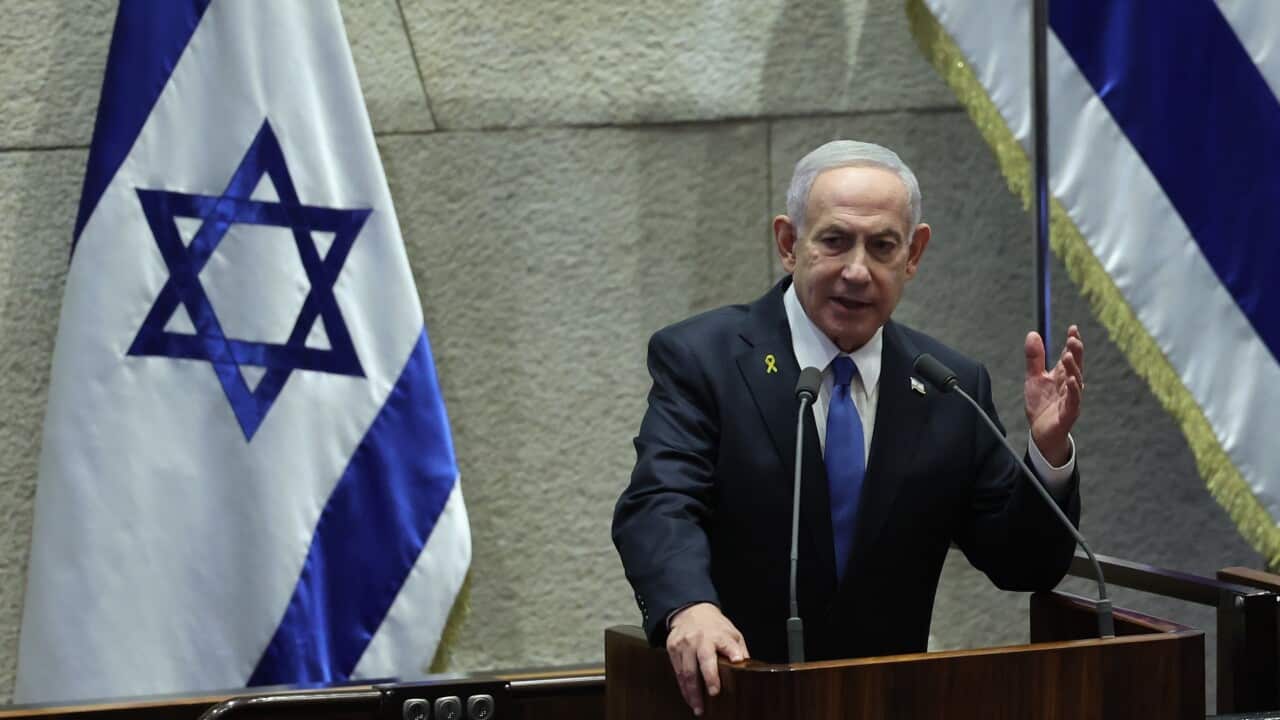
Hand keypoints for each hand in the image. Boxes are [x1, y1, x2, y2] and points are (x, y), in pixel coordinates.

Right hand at [666, 602, 748, 715]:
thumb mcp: (731, 632)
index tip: (737, 659)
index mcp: (718, 634)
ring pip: (687, 670)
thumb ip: (738, 650)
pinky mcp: (672, 648)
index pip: (726, 642)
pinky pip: (677, 672)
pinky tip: (689, 698)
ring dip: (692, 691)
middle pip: (703, 659)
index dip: (732, 651)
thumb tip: (747, 668)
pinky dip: (683, 687)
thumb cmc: (715, 626)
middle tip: (714, 693)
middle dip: (708, 677)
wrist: (691, 611)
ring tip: (698, 707)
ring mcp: (684, 643)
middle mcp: (700, 638)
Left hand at [1024, 326, 1083, 465]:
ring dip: (1074, 368)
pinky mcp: (1068, 414)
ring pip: (1076, 382)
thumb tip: (1033, 333)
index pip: (1069, 355)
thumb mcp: (1034, 378)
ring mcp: (1070, 399)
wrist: (1040, 433)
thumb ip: (1034, 358)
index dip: (1072, 342)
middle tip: (1074, 339)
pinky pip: (1073, 401)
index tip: (1073, 328)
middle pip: (1075, 366)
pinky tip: (1072, 380)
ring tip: (1069, 355)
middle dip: (1076, 352)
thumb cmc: (1041, 405)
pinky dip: (1073, 391)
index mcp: (1062, 375)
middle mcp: (1069, 386)